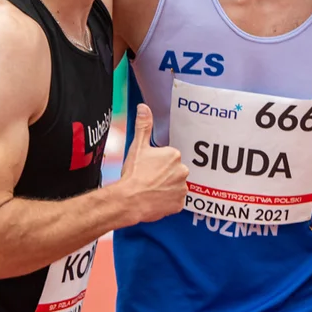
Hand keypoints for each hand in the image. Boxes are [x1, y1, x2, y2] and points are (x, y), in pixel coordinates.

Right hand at [119, 103, 188, 222]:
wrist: (129, 200)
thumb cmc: (133, 174)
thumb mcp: (137, 147)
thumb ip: (143, 126)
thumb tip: (143, 107)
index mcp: (174, 155)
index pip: (168, 158)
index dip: (156, 163)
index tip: (147, 168)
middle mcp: (183, 170)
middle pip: (174, 171)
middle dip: (164, 175)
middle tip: (148, 179)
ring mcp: (182, 188)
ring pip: (175, 186)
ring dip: (166, 188)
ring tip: (150, 190)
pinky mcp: (179, 204)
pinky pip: (175, 201)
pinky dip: (167, 201)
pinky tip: (155, 199)